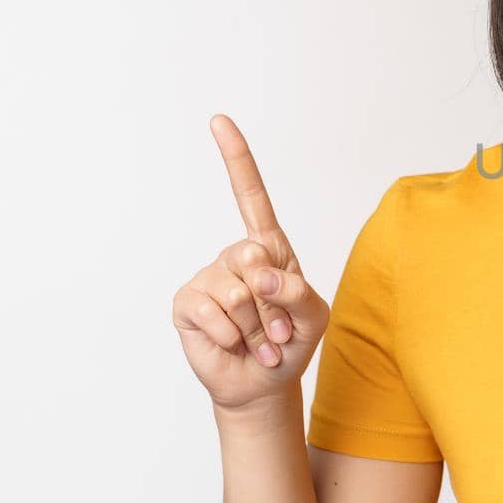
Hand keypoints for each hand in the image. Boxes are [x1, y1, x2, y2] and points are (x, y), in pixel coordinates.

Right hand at [170, 115, 331, 412]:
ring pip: (237, 294)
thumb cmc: (292, 341)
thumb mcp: (314, 317)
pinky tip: (237, 346)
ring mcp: (209, 279)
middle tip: (279, 328)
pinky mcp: (188, 304)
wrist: (265, 382)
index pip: (250, 195)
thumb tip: (260, 277)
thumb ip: (298, 292)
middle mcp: (236, 256)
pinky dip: (234, 338)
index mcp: (270, 248)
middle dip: (275, 304)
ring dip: (257, 328)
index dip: (235, 158)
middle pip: (252, 258)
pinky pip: (212, 314)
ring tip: (259, 340)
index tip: (218, 120)